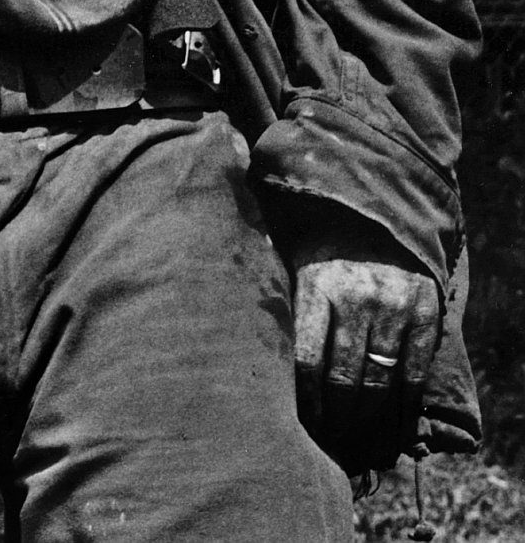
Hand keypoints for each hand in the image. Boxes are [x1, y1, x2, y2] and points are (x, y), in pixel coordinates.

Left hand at [292, 233, 442, 473]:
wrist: (373, 218)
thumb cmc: (318, 250)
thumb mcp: (288, 265)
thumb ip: (273, 305)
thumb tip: (235, 347)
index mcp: (315, 287)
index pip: (306, 359)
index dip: (304, 401)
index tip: (299, 426)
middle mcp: (356, 298)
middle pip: (345, 378)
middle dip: (337, 418)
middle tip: (330, 443)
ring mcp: (394, 307)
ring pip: (380, 380)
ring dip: (367, 418)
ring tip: (356, 440)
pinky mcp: (425, 314)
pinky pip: (414, 372)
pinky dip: (403, 405)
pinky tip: (391, 424)